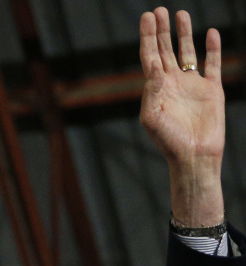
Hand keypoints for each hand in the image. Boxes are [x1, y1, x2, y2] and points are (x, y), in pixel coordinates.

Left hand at [139, 8, 223, 225]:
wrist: (194, 156)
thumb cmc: (168, 141)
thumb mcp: (152, 118)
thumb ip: (151, 91)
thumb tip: (153, 65)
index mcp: (155, 88)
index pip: (149, 56)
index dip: (147, 37)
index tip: (146, 18)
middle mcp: (172, 84)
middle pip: (165, 50)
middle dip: (161, 31)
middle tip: (158, 11)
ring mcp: (192, 85)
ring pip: (187, 53)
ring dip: (184, 34)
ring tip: (180, 14)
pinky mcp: (211, 90)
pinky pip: (213, 64)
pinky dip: (212, 49)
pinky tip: (211, 34)